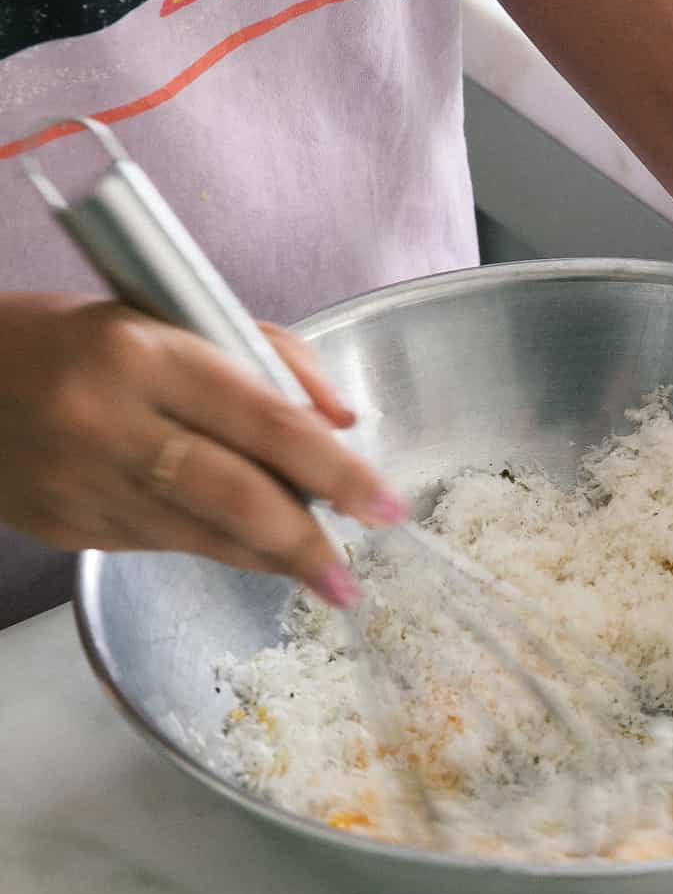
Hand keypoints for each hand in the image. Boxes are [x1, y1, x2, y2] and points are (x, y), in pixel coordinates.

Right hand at [0, 294, 400, 601]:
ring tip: (320, 572)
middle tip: (351, 578)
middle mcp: (112, 422)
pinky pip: (164, 544)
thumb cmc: (76, 338)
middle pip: (239, 496)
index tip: (384, 503)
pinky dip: (218, 548)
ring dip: (271, 558)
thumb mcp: (166, 315)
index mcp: (145, 353)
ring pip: (205, 535)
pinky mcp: (67, 527)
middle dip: (308, 543)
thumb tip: (340, 420)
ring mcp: (84, 483)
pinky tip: (250, 550)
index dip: (336, 470)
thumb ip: (264, 355)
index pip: (267, 421)